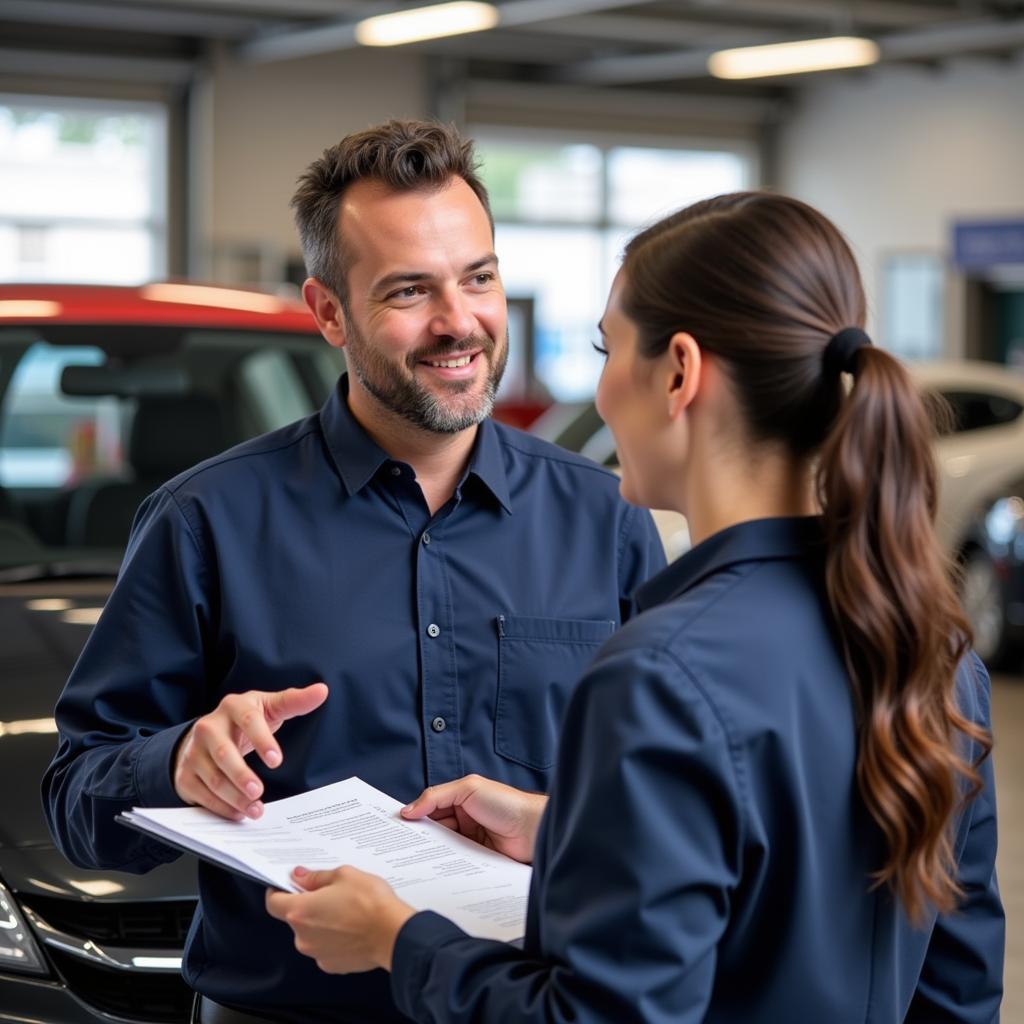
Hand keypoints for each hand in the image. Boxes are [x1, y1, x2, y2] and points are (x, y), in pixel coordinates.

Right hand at [173, 683, 328, 819]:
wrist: (207, 733)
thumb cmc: (245, 720)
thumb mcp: (269, 707)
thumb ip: (295, 701)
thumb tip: (322, 691)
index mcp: (233, 706)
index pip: (249, 721)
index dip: (263, 741)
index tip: (277, 761)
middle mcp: (208, 726)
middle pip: (223, 752)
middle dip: (241, 775)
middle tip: (259, 792)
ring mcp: (193, 751)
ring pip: (212, 777)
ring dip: (234, 797)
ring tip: (254, 809)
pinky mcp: (185, 773)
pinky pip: (201, 794)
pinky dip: (220, 807)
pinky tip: (238, 813)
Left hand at [265, 866, 414, 973]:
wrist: (393, 934)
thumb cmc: (370, 902)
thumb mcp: (344, 875)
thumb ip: (317, 877)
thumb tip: (300, 877)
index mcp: (301, 911)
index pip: (273, 903)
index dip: (277, 891)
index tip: (287, 884)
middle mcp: (303, 937)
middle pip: (295, 918)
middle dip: (308, 905)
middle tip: (330, 893)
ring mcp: (317, 954)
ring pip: (311, 933)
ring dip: (321, 922)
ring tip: (347, 911)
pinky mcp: (332, 965)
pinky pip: (325, 947)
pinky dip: (334, 938)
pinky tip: (352, 928)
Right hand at [401, 774, 545, 863]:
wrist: (535, 829)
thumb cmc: (506, 803)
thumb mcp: (468, 789)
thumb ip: (436, 796)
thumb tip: (408, 810)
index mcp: (460, 799)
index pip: (430, 808)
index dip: (413, 816)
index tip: (393, 827)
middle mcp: (464, 819)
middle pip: (434, 829)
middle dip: (419, 837)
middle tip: (397, 849)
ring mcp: (470, 840)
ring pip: (443, 847)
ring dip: (431, 853)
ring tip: (410, 863)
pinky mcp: (476, 859)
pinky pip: (456, 862)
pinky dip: (445, 866)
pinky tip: (432, 871)